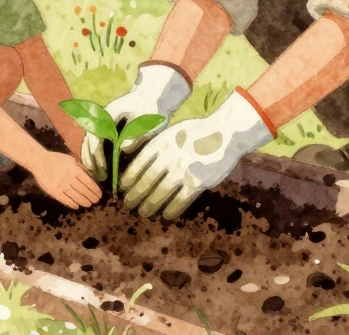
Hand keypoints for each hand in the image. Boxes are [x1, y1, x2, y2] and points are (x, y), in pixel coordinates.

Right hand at [32, 152, 101, 209]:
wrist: (40, 162)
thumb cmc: (56, 159)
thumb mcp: (70, 159)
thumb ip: (79, 167)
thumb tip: (88, 175)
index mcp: (75, 170)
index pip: (88, 182)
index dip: (95, 189)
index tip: (99, 194)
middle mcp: (70, 179)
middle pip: (84, 190)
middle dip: (91, 196)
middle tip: (96, 201)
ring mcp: (62, 186)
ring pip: (76, 196)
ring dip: (84, 201)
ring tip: (89, 204)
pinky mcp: (54, 192)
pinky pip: (65, 200)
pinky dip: (72, 204)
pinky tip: (77, 206)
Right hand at [80, 62, 191, 181]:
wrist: (152, 96)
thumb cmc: (152, 108)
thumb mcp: (148, 120)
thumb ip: (136, 134)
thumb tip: (122, 149)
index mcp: (108, 114)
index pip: (96, 138)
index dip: (98, 156)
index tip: (104, 171)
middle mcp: (101, 118)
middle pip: (88, 142)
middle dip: (92, 162)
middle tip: (100, 179)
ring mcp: (101, 123)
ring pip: (88, 144)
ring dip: (91, 160)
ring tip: (98, 177)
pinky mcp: (106, 129)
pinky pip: (95, 144)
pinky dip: (95, 156)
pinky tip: (101, 169)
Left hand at [122, 91, 273, 219]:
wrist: (225, 134)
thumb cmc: (196, 132)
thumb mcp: (172, 132)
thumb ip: (156, 145)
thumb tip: (135, 159)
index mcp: (161, 143)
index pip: (139, 163)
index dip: (129, 178)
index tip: (123, 188)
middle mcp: (169, 157)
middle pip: (147, 181)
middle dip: (135, 195)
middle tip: (128, 204)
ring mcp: (183, 171)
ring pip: (161, 193)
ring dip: (150, 205)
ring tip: (143, 212)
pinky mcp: (198, 182)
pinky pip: (180, 200)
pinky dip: (171, 209)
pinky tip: (166, 215)